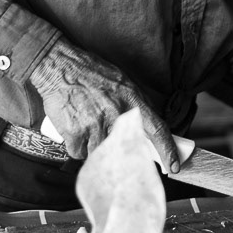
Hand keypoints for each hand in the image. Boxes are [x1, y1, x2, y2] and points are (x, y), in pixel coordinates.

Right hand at [29, 39, 181, 170]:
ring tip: (88, 127)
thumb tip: (149, 127)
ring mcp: (95, 125)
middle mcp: (116, 114)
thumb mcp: (123, 82)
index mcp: (131, 100)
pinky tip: (75, 129)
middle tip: (111, 146)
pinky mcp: (75, 133)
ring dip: (94, 147)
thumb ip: (136, 105)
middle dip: (121, 154)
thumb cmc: (91, 73)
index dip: (167, 150)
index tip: (174, 166)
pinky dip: (77, 146)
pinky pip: (79, 153)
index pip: (157, 129)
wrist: (59, 66)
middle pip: (126, 150)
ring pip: (100, 154)